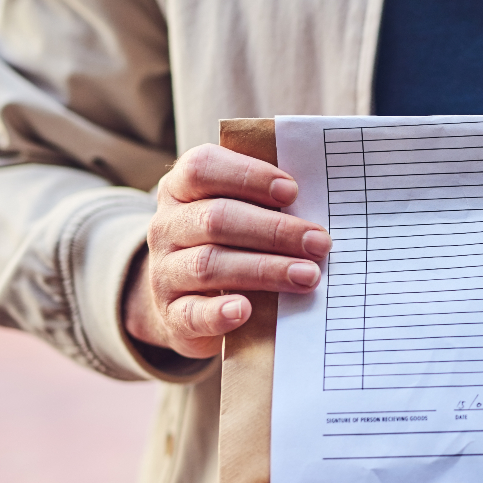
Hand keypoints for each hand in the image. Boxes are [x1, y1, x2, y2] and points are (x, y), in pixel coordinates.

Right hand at [123, 143, 330, 358]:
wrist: (190, 303)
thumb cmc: (230, 244)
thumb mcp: (239, 215)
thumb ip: (266, 203)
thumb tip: (319, 203)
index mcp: (181, 189)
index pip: (202, 168)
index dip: (248, 176)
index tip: (292, 191)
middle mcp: (167, 226)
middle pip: (216, 219)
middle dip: (274, 230)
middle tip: (319, 242)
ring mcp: (164, 272)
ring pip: (209, 264)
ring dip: (265, 269)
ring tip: (308, 276)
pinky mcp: (171, 314)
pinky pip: (191, 313)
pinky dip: (219, 312)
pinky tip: (246, 309)